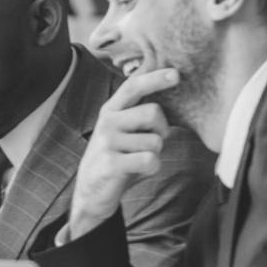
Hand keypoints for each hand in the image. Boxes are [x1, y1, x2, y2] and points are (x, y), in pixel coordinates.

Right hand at [67, 68, 179, 240]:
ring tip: (137, 159)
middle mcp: (107, 122)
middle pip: (153, 113)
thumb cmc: (116, 157)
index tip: (176, 74)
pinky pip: (150, 160)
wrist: (91, 192)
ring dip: (155, 153)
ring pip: (155, 141)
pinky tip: (137, 171)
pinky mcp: (111, 163)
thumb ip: (140, 115)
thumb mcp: (123, 132)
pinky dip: (151, 168)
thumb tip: (171, 99)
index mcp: (111, 110)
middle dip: (162, 130)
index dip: (155, 79)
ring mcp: (107, 142)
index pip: (133, 87)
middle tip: (152, 141)